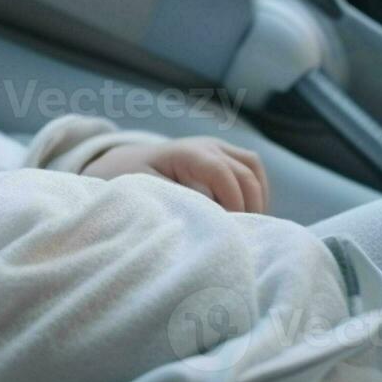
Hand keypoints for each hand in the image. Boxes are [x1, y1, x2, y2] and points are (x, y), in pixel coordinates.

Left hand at [79, 137, 269, 213]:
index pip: (223, 173)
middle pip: (246, 172)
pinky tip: (245, 214)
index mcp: (187, 153)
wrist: (125, 164)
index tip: (229, 229)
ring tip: (248, 225)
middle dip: (250, 205)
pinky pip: (251, 169)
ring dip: (257, 197)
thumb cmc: (131, 181)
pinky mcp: (223, 155)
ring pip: (253, 167)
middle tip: (242, 235)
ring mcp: (218, 147)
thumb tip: (208, 218)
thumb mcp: (145, 193)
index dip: (233, 202)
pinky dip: (254, 191)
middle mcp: (207, 146)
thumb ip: (176, 202)